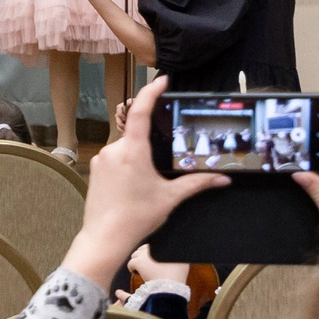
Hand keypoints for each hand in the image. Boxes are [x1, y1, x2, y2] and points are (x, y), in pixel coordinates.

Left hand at [63, 78, 226, 284]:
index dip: (151, 93)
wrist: (104, 237)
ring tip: (149, 180)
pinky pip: (115, 159)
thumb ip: (197, 184)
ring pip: (126, 148)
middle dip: (152, 142)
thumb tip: (222, 179)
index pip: (140, 111)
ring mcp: (101, 159)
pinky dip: (128, 165)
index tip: (161, 81)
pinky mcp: (95, 170)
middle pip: (136, 133)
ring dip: (140, 156)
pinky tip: (136, 184)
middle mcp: (113, 150)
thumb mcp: (171, 198)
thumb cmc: (135, 217)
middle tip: (165, 157)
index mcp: (132, 151)